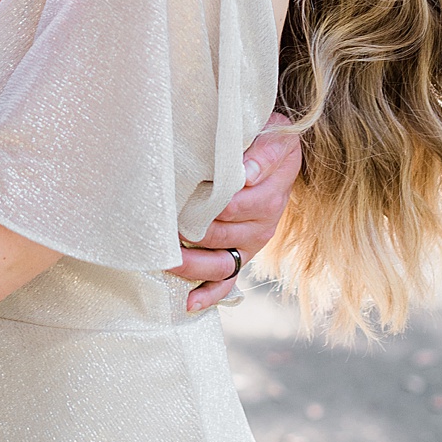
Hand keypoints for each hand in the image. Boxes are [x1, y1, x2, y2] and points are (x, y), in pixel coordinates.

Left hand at [171, 114, 302, 312]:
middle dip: (190, 234)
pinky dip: (210, 295)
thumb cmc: (268, 142)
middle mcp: (263, 225)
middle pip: (222, 237)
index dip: (206, 207)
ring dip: (192, 266)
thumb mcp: (274, 137)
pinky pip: (229, 282)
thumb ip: (262, 154)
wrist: (281, 156)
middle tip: (161, 228)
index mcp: (269, 196)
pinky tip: (189, 303)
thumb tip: (245, 173)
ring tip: (166, 261)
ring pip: (222, 264)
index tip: (179, 201)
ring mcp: (251, 243)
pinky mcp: (242, 255)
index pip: (234, 207)